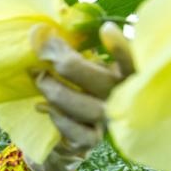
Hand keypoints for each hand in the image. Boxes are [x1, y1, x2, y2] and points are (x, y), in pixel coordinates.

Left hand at [24, 22, 133, 170]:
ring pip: (91, 109)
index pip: (132, 63)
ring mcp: (107, 122)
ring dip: (59, 92)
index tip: (106, 29)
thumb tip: (46, 34)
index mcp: (121, 75)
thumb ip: (73, 51)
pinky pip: (79, 133)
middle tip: (45, 54)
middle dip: (71, 66)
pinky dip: (59, 118)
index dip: (123, 49)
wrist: (60, 135)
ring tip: (39, 78)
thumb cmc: (73, 89)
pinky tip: (42, 107)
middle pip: (107, 84)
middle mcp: (120, 99)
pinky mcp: (90, 141)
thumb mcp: (78, 67)